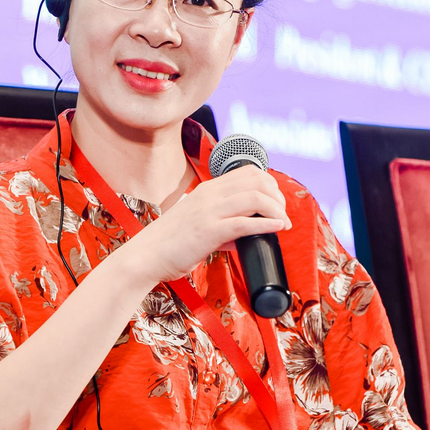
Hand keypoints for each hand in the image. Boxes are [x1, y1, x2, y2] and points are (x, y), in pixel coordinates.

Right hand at [129, 165, 291, 282]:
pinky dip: (267, 224)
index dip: (270, 184)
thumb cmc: (169, 244)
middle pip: (257, 180)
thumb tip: (244, 237)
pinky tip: (277, 228)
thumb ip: (221, 226)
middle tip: (283, 214)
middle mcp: (210, 195)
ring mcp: (209, 211)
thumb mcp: (197, 225)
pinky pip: (245, 222)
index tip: (277, 202)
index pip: (248, 172)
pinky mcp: (208, 231)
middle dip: (278, 196)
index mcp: (207, 189)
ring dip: (277, 209)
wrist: (145, 256)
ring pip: (255, 197)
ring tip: (283, 223)